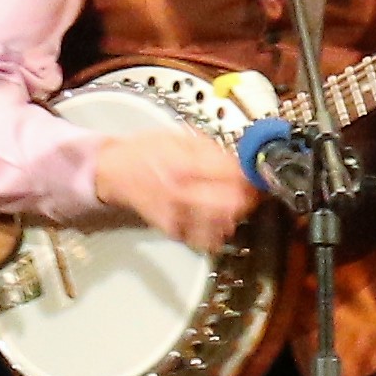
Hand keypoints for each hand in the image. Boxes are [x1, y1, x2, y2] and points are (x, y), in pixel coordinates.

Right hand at [85, 130, 254, 251]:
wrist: (115, 172)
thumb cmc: (147, 151)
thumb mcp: (181, 137)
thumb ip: (214, 151)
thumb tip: (244, 163)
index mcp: (186, 163)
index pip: (234, 176)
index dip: (254, 177)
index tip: (260, 175)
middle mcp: (183, 192)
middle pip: (234, 205)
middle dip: (249, 198)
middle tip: (252, 191)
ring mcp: (178, 215)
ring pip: (223, 226)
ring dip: (235, 215)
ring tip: (233, 203)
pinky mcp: (174, 230)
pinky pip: (207, 238)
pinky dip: (218, 230)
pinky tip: (215, 218)